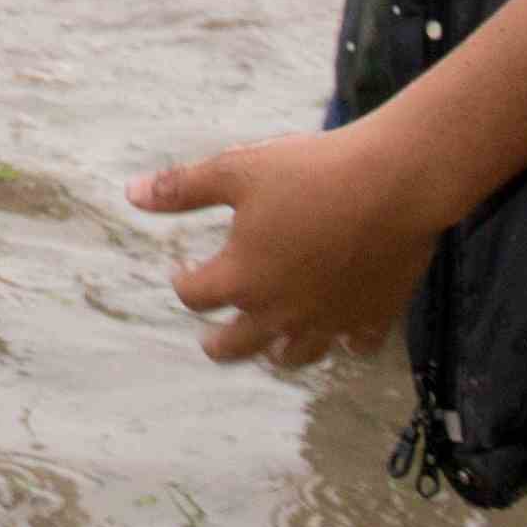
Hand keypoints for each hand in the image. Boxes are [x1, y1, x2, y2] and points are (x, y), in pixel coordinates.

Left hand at [131, 121, 453, 367]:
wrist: (395, 182)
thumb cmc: (310, 171)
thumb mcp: (236, 169)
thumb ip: (182, 188)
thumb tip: (131, 195)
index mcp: (241, 278)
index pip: (194, 296)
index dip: (183, 283)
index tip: (182, 271)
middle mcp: (281, 311)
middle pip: (236, 346)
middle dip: (219, 343)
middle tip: (212, 342)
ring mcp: (329, 321)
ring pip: (294, 356)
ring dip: (276, 351)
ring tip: (270, 344)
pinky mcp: (373, 317)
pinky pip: (355, 346)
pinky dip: (345, 342)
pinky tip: (342, 333)